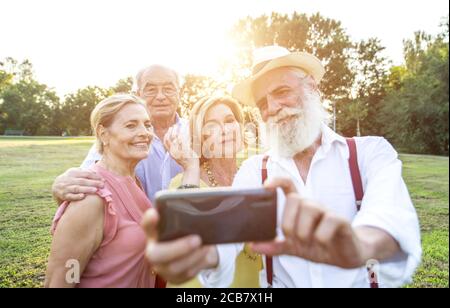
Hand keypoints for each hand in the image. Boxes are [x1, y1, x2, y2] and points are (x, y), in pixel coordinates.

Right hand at [52, 168, 104, 203]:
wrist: (55, 187)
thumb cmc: (70, 179)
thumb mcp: (75, 172)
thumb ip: (85, 172)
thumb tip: (96, 172)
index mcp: (73, 172)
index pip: (86, 174)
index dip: (95, 176)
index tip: (103, 179)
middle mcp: (69, 180)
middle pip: (83, 181)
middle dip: (93, 183)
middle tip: (102, 185)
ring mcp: (66, 188)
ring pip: (77, 188)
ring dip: (86, 189)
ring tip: (95, 190)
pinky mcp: (64, 196)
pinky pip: (70, 196)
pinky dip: (76, 196)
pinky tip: (83, 196)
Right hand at [141, 208, 218, 283]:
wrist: (195, 250)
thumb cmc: (188, 230)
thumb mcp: (187, 220)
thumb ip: (188, 212)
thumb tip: (202, 202)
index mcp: (154, 232)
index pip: (147, 225)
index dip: (149, 221)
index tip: (155, 214)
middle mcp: (153, 250)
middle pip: (155, 254)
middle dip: (178, 248)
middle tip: (197, 239)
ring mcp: (162, 266)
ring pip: (173, 267)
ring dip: (193, 257)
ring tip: (206, 246)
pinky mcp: (174, 278)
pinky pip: (185, 275)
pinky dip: (198, 264)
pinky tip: (206, 255)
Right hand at [163, 125, 198, 170]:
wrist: (191, 168)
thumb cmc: (186, 161)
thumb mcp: (178, 155)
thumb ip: (176, 148)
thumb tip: (177, 139)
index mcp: (171, 153)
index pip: (165, 142)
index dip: (166, 134)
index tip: (169, 129)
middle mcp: (173, 152)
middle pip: (169, 139)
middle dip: (171, 131)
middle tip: (174, 126)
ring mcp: (179, 151)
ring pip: (176, 138)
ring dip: (177, 131)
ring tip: (180, 127)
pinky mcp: (185, 151)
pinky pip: (183, 140)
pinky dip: (184, 135)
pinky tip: (186, 131)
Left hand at [251, 177, 366, 268]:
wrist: (346, 256)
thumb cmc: (319, 246)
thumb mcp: (294, 248)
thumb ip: (276, 245)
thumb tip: (253, 245)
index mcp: (299, 209)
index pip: (289, 186)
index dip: (277, 181)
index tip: (265, 185)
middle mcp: (312, 206)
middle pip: (295, 199)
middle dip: (289, 221)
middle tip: (292, 238)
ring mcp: (327, 212)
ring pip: (310, 208)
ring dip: (303, 230)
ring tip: (307, 242)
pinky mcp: (341, 221)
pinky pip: (329, 221)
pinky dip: (321, 236)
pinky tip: (323, 243)